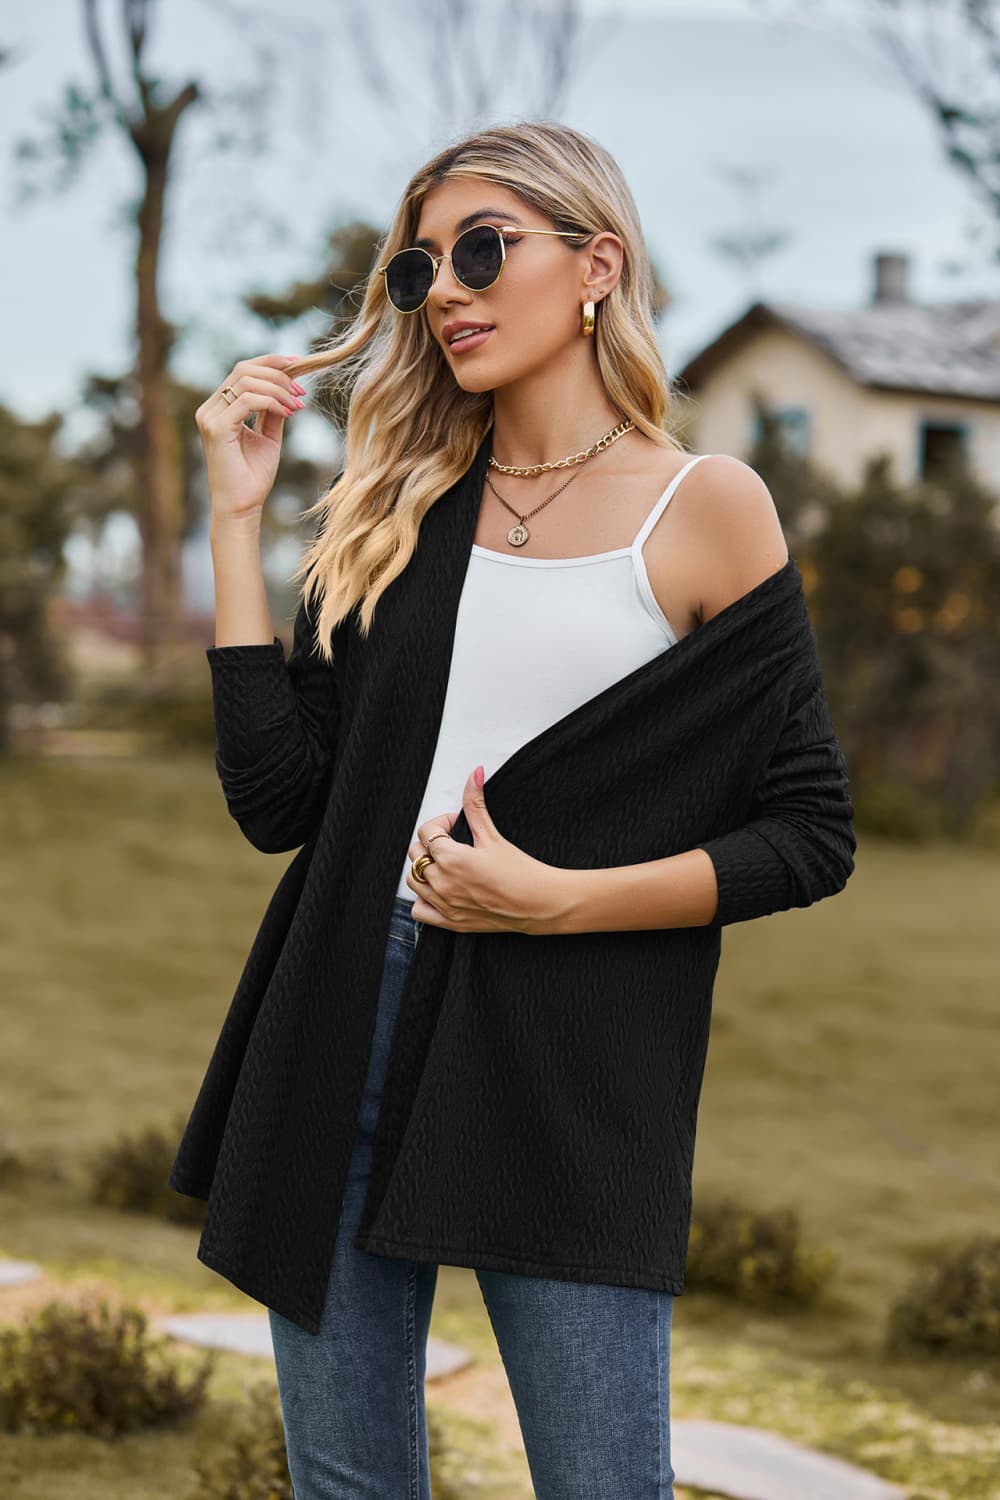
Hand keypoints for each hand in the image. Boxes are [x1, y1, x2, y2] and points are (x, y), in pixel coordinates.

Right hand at [195, 353, 307, 522]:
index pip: (242, 371)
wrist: (243, 506)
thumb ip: (273, 411)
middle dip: (278, 375)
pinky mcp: (216, 428)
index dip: (270, 362)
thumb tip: (288, 388)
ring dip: (279, 389)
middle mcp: (210, 409)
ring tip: (297, 405)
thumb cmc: (253, 477)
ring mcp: (210, 417)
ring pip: (246, 381)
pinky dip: (272, 402)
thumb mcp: (268, 437)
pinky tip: (288, 412)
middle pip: (244, 369)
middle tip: (301, 391)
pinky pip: (247, 401)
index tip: (298, 364)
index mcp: (220, 408)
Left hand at [405, 766, 569, 935]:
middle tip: (452, 843)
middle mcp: (443, 882)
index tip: (455, 826)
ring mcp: (445, 904)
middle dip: (431, 844)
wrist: (539, 903)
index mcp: (451, 858)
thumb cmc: (521, 872)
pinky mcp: (451, 922)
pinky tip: (440, 889)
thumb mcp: (493, 834)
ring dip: (424, 869)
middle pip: (416, 854)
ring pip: (413, 880)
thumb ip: (475, 804)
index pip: (425, 831)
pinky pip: (419, 910)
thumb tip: (474, 776)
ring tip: (445, 864)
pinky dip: (423, 899)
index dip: (441, 823)